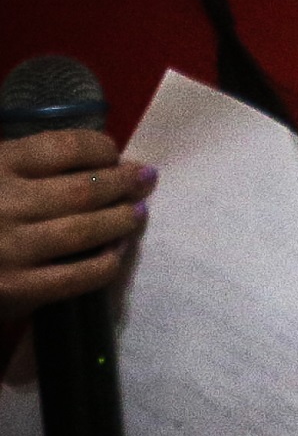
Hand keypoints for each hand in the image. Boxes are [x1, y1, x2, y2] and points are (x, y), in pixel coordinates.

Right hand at [0, 131, 154, 319]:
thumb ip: (25, 163)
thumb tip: (95, 157)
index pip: (64, 146)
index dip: (100, 148)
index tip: (115, 154)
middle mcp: (4, 202)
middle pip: (84, 188)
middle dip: (123, 182)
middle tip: (145, 180)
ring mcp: (11, 248)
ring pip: (87, 230)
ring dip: (122, 220)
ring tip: (137, 214)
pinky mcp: (17, 289)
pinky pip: (79, 276)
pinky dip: (107, 263)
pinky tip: (116, 253)